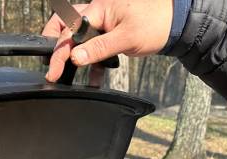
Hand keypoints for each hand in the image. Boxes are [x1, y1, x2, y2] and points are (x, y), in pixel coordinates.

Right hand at [42, 0, 172, 81]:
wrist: (176, 24)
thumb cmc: (155, 24)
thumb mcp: (126, 39)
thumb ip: (98, 48)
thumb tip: (75, 58)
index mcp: (98, 9)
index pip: (70, 30)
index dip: (60, 52)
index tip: (53, 71)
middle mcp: (97, 13)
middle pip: (66, 26)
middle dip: (55, 45)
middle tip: (50, 65)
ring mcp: (103, 23)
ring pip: (79, 38)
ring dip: (74, 56)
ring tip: (66, 76)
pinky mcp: (110, 33)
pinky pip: (94, 47)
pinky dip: (91, 63)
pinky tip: (92, 80)